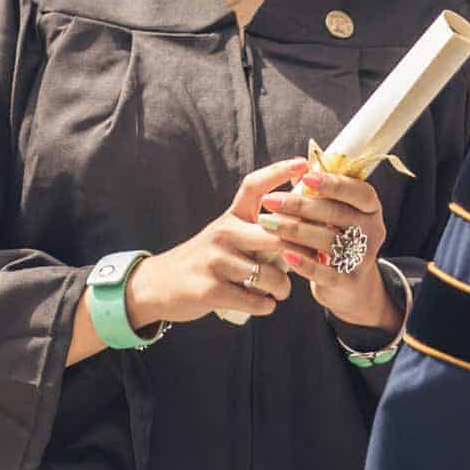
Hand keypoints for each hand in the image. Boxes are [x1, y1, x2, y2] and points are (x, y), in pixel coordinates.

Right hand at [123, 158, 306, 326]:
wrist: (158, 284)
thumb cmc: (205, 261)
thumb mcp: (225, 236)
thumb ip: (256, 231)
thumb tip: (305, 231)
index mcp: (230, 217)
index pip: (254, 185)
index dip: (279, 172)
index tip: (303, 164)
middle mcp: (223, 233)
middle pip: (278, 235)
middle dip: (302, 251)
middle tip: (311, 261)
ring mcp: (216, 261)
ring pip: (272, 276)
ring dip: (283, 288)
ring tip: (279, 290)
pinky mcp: (211, 290)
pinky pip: (257, 301)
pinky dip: (266, 305)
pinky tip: (263, 303)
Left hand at [259, 167, 398, 332]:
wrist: (350, 284)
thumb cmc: (335, 236)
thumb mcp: (336, 214)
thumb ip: (320, 194)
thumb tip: (292, 170)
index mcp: (371, 208)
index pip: (358, 191)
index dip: (332, 183)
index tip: (305, 176)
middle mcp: (373, 231)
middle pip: (336, 213)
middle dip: (299, 205)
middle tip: (269, 200)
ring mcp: (363, 258)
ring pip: (327, 240)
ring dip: (294, 230)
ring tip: (267, 223)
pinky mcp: (349, 281)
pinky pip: (324, 271)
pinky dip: (303, 262)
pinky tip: (285, 253)